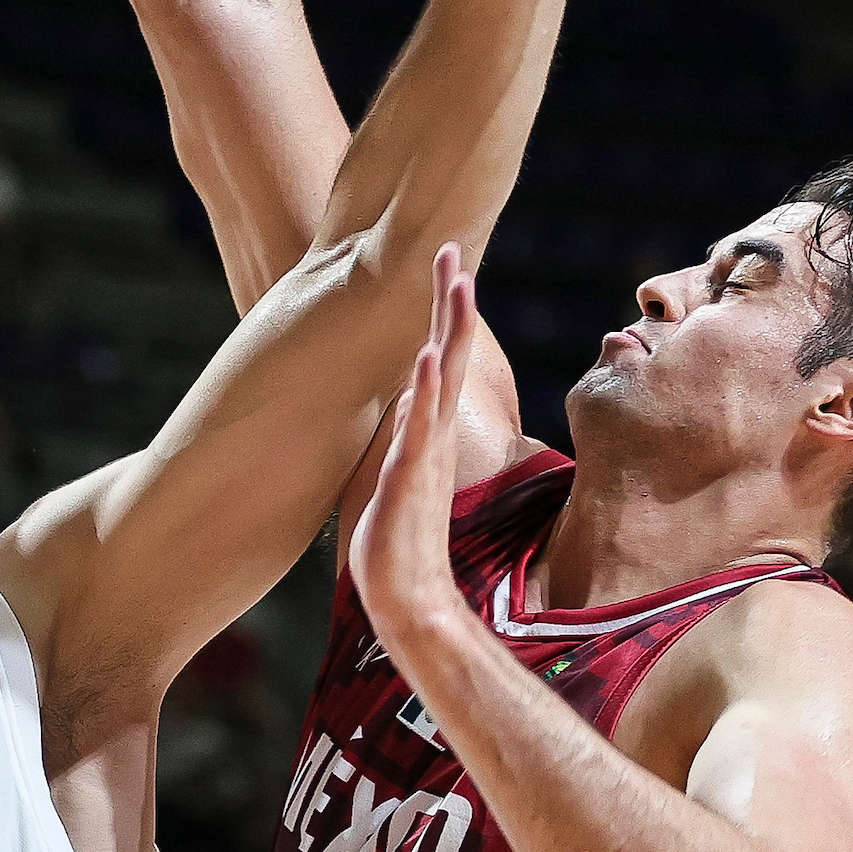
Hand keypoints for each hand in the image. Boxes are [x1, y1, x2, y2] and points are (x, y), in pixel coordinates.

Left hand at [348, 245, 478, 652]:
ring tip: (456, 285)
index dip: (446, 313)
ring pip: (441, 383)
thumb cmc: (398, 541)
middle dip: (452, 303)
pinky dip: (425, 391)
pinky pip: (419, 430)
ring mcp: (425, 456)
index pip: (443, 359)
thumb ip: (405, 435)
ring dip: (449, 331)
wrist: (409, 600)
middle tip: (454, 251)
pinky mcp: (410, 481)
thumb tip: (404, 396)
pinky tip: (428, 357)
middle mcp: (434, 436)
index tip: (448, 266)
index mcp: (429, 432)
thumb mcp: (396, 472)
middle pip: (452, 355)